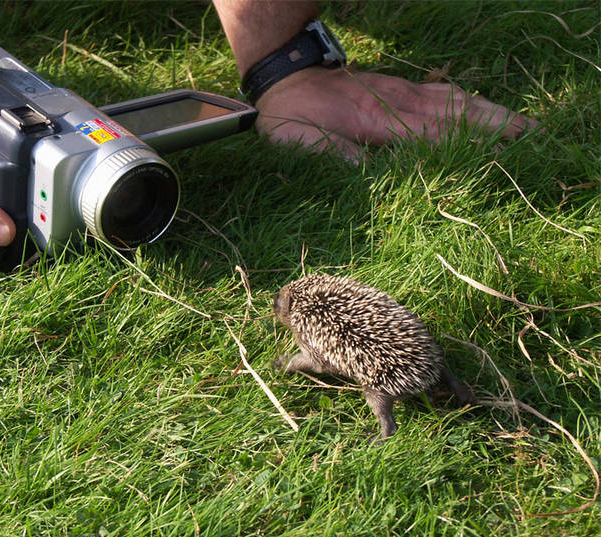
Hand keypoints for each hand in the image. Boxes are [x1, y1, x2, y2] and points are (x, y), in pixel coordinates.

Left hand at [254, 66, 538, 161]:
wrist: (284, 79)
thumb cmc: (292, 118)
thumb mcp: (305, 143)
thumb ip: (341, 158)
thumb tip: (375, 177)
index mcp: (378, 121)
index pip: (433, 135)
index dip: (468, 145)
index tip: (502, 155)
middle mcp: (397, 102)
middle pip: (456, 113)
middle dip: (495, 124)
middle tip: (531, 137)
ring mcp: (400, 91)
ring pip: (454, 99)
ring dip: (489, 111)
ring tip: (521, 124)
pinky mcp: (397, 87)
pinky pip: (441, 91)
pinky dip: (469, 100)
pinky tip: (482, 108)